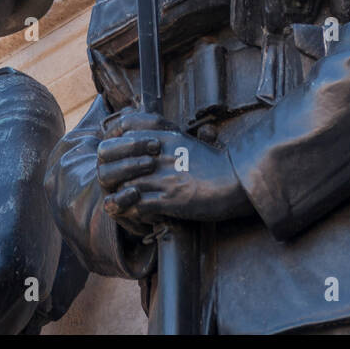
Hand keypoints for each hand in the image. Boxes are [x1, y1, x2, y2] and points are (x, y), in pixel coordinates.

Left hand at [97, 110, 252, 225]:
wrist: (237, 181)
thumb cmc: (214, 164)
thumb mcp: (186, 142)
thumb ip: (164, 138)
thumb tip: (147, 141)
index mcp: (163, 137)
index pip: (123, 133)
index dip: (114, 147)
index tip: (114, 159)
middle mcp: (159, 154)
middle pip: (116, 160)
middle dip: (112, 174)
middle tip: (115, 185)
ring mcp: (163, 177)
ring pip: (123, 185)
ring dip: (121, 196)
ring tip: (125, 203)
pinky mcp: (170, 199)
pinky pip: (137, 206)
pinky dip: (134, 212)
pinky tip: (140, 214)